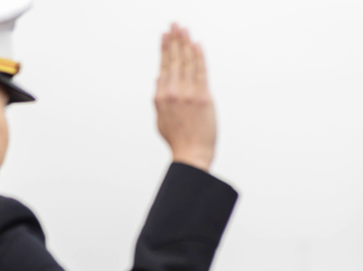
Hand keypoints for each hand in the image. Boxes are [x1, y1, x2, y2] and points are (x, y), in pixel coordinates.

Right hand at [155, 23, 215, 171]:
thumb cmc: (177, 138)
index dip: (165, 49)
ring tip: (185, 30)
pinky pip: (201, 72)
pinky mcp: (204, 97)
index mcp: (161, 96)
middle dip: (174, 40)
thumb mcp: (160, 117)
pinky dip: (199, 57)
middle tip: (175, 25)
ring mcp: (189, 94)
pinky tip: (197, 45)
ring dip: (186, 43)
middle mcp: (173, 92)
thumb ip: (159, 96)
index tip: (165, 35)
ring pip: (187, 62)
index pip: (164, 66)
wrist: (191, 153)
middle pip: (174, 60)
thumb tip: (159, 78)